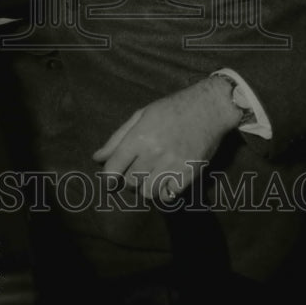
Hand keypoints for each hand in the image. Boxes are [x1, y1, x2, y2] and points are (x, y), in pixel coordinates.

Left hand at [92, 77, 240, 201]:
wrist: (209, 108)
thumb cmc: (172, 109)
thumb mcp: (141, 115)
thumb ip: (118, 138)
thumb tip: (97, 158)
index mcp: (140, 136)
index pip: (113, 168)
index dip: (108, 178)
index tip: (110, 180)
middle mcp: (154, 152)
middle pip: (130, 182)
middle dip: (129, 179)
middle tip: (136, 171)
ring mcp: (173, 165)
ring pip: (148, 193)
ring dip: (146, 187)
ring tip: (151, 176)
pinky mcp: (189, 174)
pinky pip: (168, 196)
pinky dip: (164, 192)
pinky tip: (166, 180)